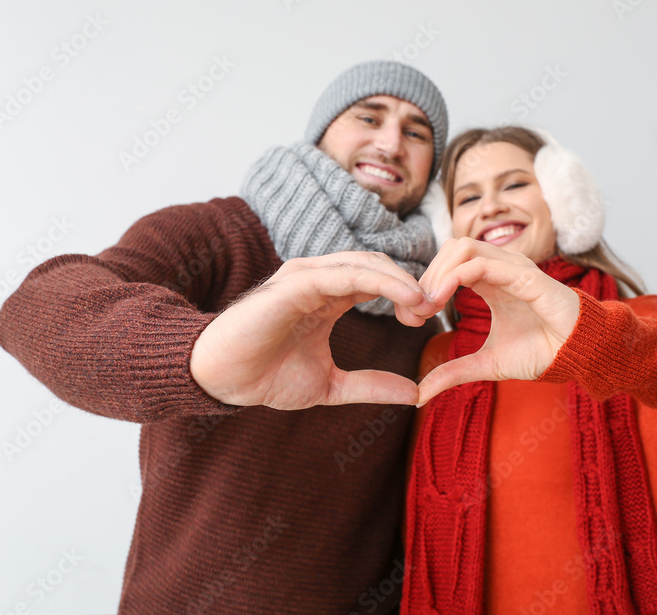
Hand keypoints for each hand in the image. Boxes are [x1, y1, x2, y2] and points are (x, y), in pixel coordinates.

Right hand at [190, 252, 436, 409]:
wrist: (222, 380)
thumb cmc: (266, 377)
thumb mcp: (331, 386)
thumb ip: (371, 385)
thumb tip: (415, 393)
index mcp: (330, 297)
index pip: (380, 280)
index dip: (409, 295)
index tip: (429, 319)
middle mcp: (320, 280)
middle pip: (379, 266)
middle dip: (411, 285)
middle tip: (434, 310)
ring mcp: (307, 277)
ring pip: (367, 263)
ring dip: (402, 280)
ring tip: (425, 303)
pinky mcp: (295, 282)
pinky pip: (346, 272)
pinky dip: (380, 281)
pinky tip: (406, 297)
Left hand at [416, 238, 580, 405]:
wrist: (579, 356)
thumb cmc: (541, 352)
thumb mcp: (487, 364)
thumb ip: (453, 372)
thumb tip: (419, 394)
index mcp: (491, 281)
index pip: (449, 262)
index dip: (426, 284)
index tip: (412, 317)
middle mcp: (501, 268)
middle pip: (451, 248)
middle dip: (427, 275)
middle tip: (415, 311)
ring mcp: (514, 268)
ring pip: (463, 247)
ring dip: (438, 272)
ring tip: (428, 304)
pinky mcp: (526, 277)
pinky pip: (483, 263)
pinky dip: (456, 276)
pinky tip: (442, 299)